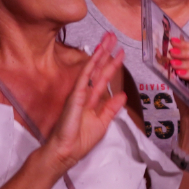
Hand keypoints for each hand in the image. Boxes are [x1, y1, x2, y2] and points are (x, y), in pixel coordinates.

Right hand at [38, 33, 127, 175]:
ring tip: (107, 40)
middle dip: (105, 52)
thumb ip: (111, 108)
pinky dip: (90, 67)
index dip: (112, 65)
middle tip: (112, 36)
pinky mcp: (74, 98)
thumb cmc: (80, 141)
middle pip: (97, 69)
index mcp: (92, 100)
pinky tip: (96, 56)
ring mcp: (79, 94)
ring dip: (99, 54)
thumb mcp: (102, 123)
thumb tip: (123, 95)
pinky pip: (83, 79)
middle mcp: (85, 94)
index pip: (103, 78)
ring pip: (91, 69)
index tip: (120, 52)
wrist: (66, 153)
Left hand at [169, 37, 188, 153]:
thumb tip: (164, 54)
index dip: (185, 44)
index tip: (172, 42)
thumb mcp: (178, 79)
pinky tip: (181, 74)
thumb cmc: (187, 99)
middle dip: (185, 52)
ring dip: (187, 62)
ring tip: (173, 64)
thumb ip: (175, 67)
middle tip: (171, 52)